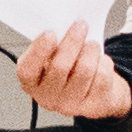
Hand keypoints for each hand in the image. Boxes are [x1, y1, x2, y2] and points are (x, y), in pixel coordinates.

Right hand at [14, 18, 131, 120]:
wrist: (92, 91)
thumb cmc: (67, 67)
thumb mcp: (51, 56)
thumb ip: (50, 45)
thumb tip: (61, 25)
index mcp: (31, 83)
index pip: (27, 70)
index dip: (38, 51)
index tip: (50, 33)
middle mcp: (47, 98)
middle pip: (60, 67)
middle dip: (72, 41)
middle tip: (81, 25)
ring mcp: (70, 105)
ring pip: (84, 69)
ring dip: (91, 50)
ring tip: (91, 45)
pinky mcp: (93, 106)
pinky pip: (102, 76)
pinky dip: (104, 62)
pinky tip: (99, 61)